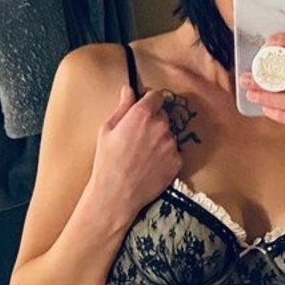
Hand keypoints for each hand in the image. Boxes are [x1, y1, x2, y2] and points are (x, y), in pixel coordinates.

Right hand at [93, 84, 181, 217]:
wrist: (117, 193)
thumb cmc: (107, 161)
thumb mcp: (107, 130)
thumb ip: (122, 107)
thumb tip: (128, 90)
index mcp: (142, 114)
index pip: (156, 96)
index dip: (149, 102)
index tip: (144, 110)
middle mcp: (161, 126)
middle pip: (163, 115)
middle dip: (153, 122)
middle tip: (138, 138)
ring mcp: (171, 144)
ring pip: (168, 135)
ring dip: (160, 140)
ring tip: (143, 155)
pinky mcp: (177, 161)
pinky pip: (173, 153)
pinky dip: (165, 157)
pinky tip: (150, 165)